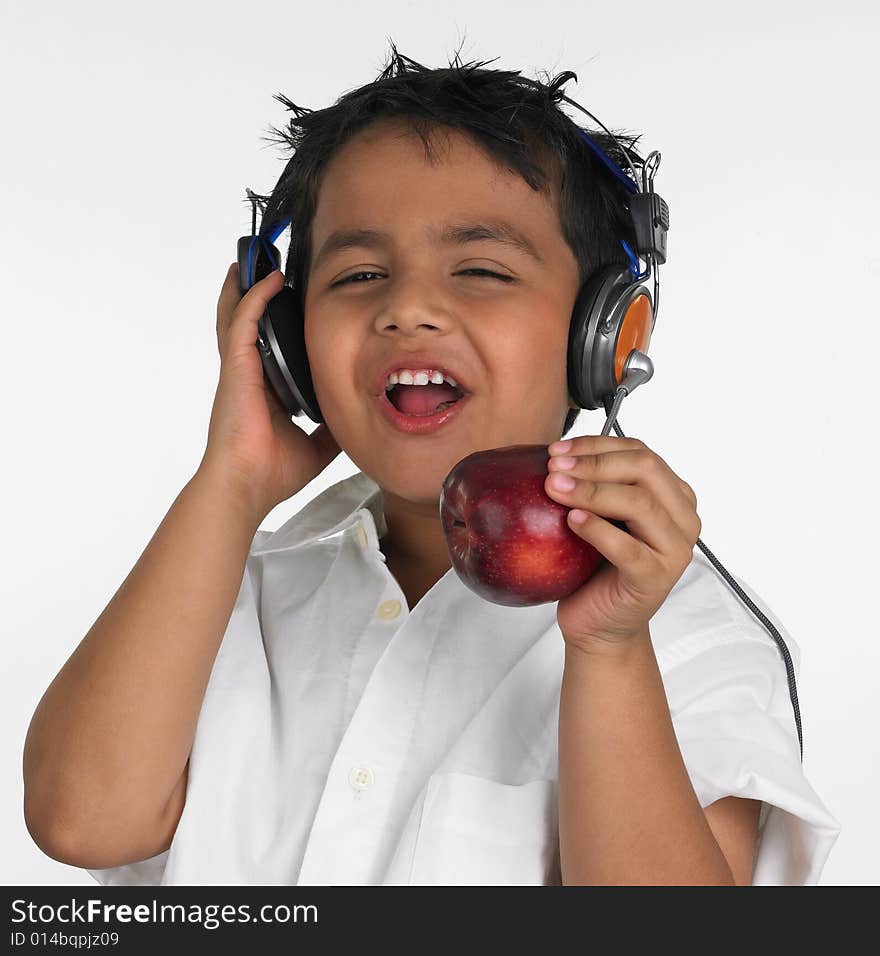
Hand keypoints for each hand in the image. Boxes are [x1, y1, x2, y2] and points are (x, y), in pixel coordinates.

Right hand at [200, 262, 340, 519]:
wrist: (247, 487)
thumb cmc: (271, 473)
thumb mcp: (317, 446)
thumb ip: (333, 430)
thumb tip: (357, 419)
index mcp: (265, 392)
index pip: (270, 348)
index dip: (278, 325)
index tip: (293, 305)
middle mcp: (249, 376)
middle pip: (248, 325)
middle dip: (256, 297)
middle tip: (269, 268)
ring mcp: (239, 370)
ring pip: (237, 315)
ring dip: (248, 286)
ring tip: (258, 259)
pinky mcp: (236, 368)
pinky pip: (242, 322)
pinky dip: (255, 297)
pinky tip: (269, 279)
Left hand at [544, 435, 700, 652]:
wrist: (599, 623)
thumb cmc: (595, 565)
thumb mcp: (599, 514)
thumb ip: (595, 483)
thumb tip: (556, 451)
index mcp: (673, 495)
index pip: (640, 452)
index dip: (596, 445)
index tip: (558, 449)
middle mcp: (683, 519)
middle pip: (644, 469)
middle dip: (594, 463)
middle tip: (554, 468)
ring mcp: (675, 550)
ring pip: (639, 503)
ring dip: (592, 491)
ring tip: (555, 489)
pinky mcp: (656, 579)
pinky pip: (628, 548)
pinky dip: (597, 529)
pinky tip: (571, 521)